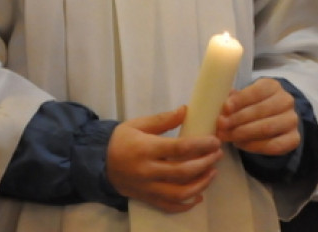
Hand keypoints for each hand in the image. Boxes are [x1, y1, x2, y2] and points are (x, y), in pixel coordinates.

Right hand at [106, 106, 222, 212]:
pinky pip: (170, 206)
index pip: (179, 148)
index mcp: (146, 149)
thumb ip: (163, 120)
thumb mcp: (138, 124)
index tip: (215, 141)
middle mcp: (148, 171)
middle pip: (183, 172)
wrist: (100, 163)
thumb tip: (186, 110)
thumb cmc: (121, 140)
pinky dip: (186, 204)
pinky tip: (199, 196)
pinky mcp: (148, 199)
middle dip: (205, 163)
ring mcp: (148, 188)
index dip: (200, 145)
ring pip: (180, 193)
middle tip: (218, 154)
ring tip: (212, 172)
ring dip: (201, 184)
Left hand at [216, 78, 299, 156]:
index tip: (225, 108)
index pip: (257, 91)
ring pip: (267, 128)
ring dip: (244, 133)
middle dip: (238, 119)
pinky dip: (254, 146)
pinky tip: (240, 144)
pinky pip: (273, 145)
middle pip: (261, 111)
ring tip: (227, 136)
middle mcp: (286, 101)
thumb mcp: (246, 97)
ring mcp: (292, 120)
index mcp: (273, 86)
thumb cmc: (255, 105)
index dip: (240, 100)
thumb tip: (222, 105)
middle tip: (221, 126)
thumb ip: (235, 99)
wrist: (278, 119)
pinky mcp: (294, 139)